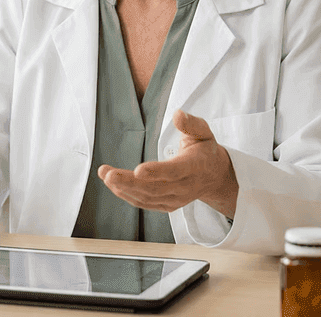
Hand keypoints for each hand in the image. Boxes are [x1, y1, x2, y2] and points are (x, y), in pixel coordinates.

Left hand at [98, 109, 238, 218]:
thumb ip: (191, 124)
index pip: (175, 171)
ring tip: (105, 175)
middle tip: (107, 173)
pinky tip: (113, 185)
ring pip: (147, 197)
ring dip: (123, 188)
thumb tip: (178, 114)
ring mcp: (176, 199)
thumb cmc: (204, 150)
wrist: (214, 176)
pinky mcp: (168, 205)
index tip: (137, 169)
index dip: (156, 172)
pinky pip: (145, 203)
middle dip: (128, 182)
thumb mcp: (203, 132)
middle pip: (155, 188)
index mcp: (195, 166)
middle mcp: (186, 187)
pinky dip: (127, 195)